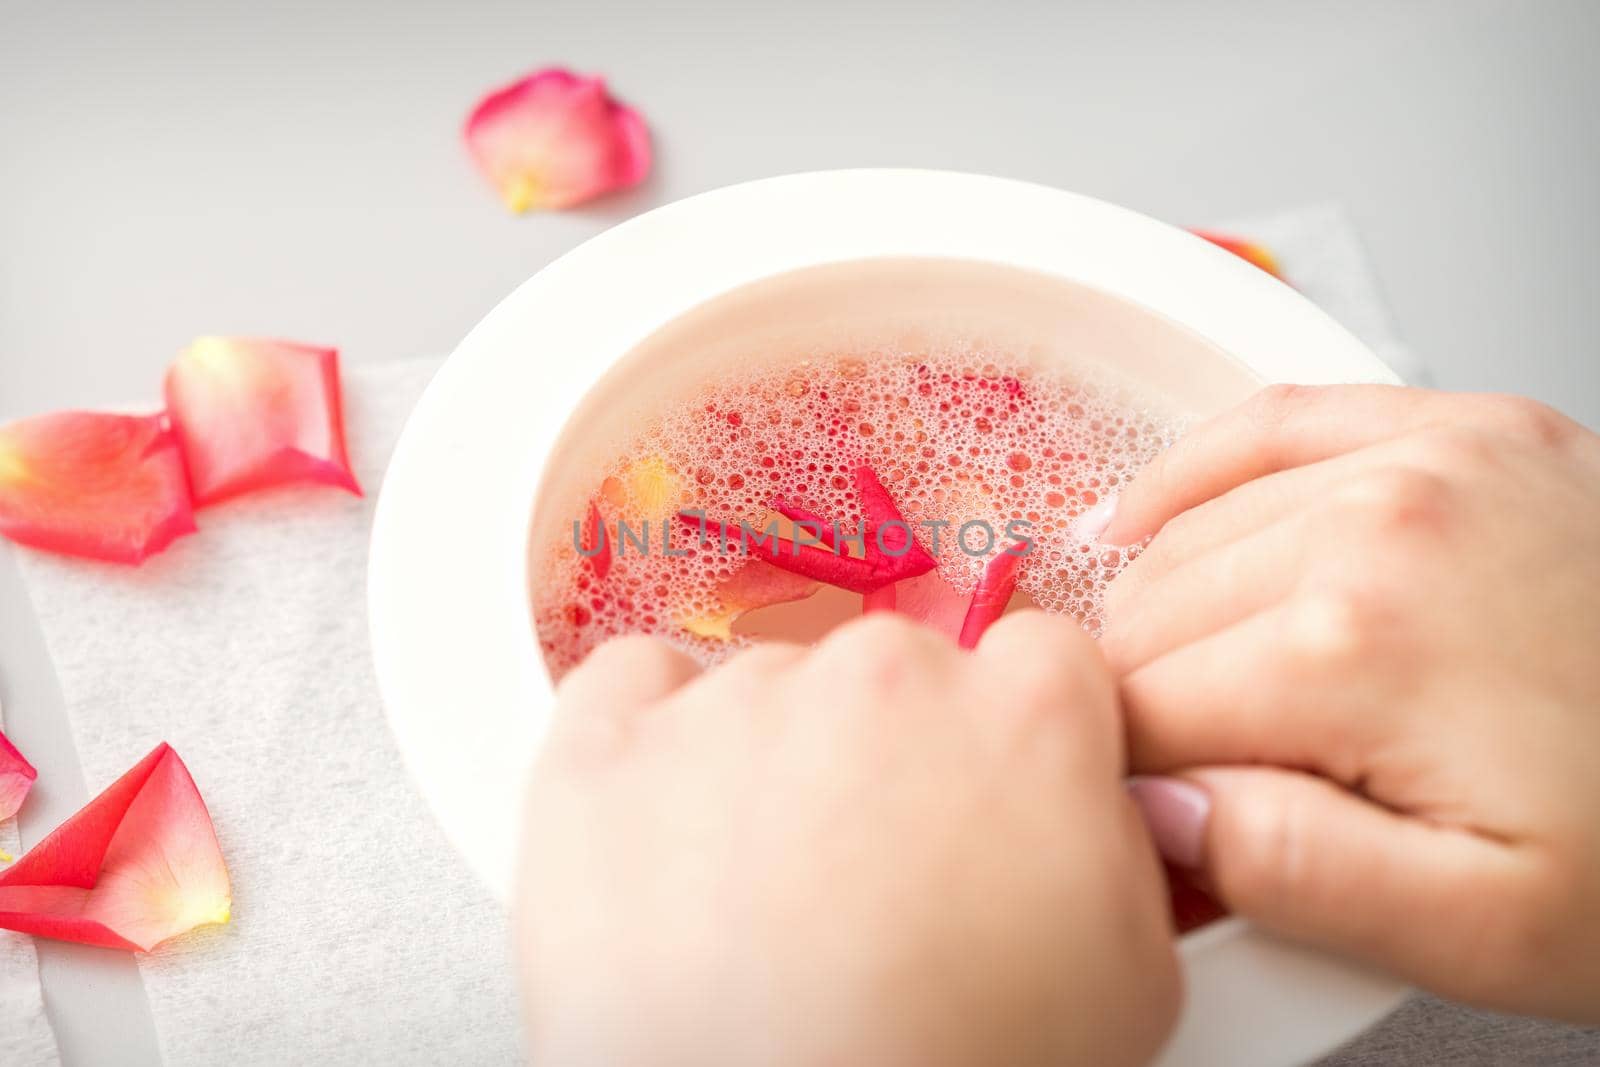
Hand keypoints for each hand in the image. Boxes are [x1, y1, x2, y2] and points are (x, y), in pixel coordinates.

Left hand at [516, 613, 1179, 1066]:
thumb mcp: (1132, 979)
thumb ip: (1122, 849)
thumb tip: (1093, 804)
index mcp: (1022, 714)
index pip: (1042, 664)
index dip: (1020, 739)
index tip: (995, 795)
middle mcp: (879, 676)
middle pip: (899, 673)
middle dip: (894, 757)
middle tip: (876, 881)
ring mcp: (732, 703)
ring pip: (767, 691)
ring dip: (772, 765)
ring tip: (763, 902)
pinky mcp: (606, 747)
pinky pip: (634, 687)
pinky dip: (652, 745)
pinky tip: (673, 830)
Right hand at [1101, 384, 1599, 1019]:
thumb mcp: (1486, 932)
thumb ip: (1294, 875)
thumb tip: (1157, 809)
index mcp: (1353, 651)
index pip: (1140, 714)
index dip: (1129, 786)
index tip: (1164, 826)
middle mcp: (1373, 528)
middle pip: (1149, 625)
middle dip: (1152, 708)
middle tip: (1204, 779)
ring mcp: (1419, 460)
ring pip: (1185, 535)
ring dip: (1163, 614)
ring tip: (1202, 689)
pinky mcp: (1459, 429)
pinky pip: (1268, 422)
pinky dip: (1190, 474)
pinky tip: (1147, 521)